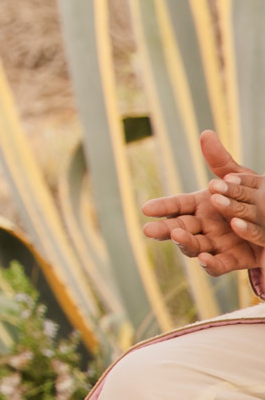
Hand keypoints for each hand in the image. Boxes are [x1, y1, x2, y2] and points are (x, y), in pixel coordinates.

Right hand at [140, 130, 263, 274]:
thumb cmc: (253, 198)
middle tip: (149, 230)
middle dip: (164, 230)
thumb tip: (206, 133)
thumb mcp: (239, 179)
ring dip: (185, 243)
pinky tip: (205, 259)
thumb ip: (220, 161)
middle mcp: (204, 226)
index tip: (146, 208)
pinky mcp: (233, 259)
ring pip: (195, 246)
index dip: (162, 207)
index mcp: (201, 206)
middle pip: (180, 228)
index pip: (177, 206)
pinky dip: (211, 264)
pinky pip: (219, 265)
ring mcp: (217, 244)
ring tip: (178, 236)